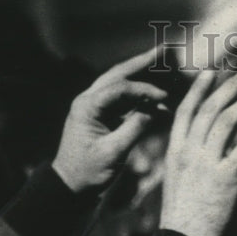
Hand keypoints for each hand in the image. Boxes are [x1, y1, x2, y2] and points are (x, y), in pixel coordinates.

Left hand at [53, 46, 168, 192]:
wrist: (70, 186)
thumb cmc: (88, 172)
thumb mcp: (113, 153)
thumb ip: (134, 129)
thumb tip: (155, 111)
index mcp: (87, 106)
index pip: (120, 88)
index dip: (145, 90)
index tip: (166, 98)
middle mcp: (89, 100)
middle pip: (119, 74)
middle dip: (143, 62)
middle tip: (165, 49)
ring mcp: (95, 107)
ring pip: (121, 84)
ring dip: (143, 74)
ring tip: (164, 62)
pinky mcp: (102, 116)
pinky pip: (124, 101)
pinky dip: (142, 98)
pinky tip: (161, 100)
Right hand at [159, 69, 236, 235]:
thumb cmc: (186, 211)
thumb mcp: (183, 178)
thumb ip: (200, 155)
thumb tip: (224, 137)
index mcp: (175, 151)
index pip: (186, 111)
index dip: (199, 89)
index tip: (212, 71)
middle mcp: (189, 152)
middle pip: (210, 111)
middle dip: (230, 89)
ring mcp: (206, 163)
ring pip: (228, 123)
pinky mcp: (226, 177)